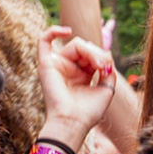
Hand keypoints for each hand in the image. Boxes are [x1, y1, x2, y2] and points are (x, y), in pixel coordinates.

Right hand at [36, 25, 116, 142]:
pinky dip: (53, 31)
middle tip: (103, 67)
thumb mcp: (107, 88)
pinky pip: (43, 40)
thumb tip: (106, 54)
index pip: (93, 54)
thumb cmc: (88, 111)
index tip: (108, 69)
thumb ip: (108, 69)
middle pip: (85, 47)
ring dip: (90, 51)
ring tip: (97, 65)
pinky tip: (66, 31)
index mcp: (82, 74)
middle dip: (97, 54)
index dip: (102, 57)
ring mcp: (57, 65)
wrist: (73, 122)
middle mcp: (69, 68)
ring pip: (75, 44)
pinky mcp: (45, 64)